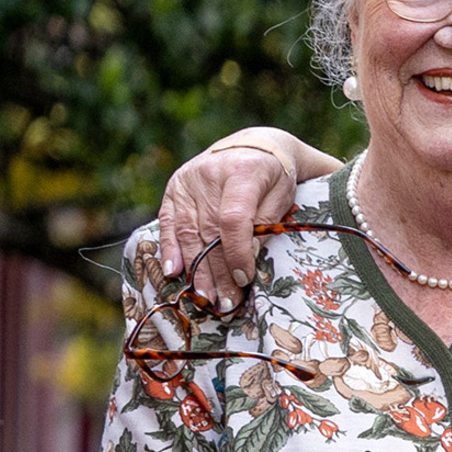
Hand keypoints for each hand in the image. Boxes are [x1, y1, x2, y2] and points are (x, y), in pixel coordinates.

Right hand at [154, 130, 315, 313]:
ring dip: (196, 269)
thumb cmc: (275, 177)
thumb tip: (247, 261)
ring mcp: (188, 180)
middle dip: (217, 272)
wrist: (254, 147)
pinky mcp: (174, 188)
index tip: (244, 279)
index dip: (236, 253)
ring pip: (189, 232)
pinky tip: (173, 273)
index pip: (233, 219)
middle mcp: (209, 174)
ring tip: (206, 297)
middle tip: (225, 304)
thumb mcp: (282, 197)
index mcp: (243, 172)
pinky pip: (168, 222)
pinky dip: (170, 249)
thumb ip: (266, 226)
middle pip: (209, 231)